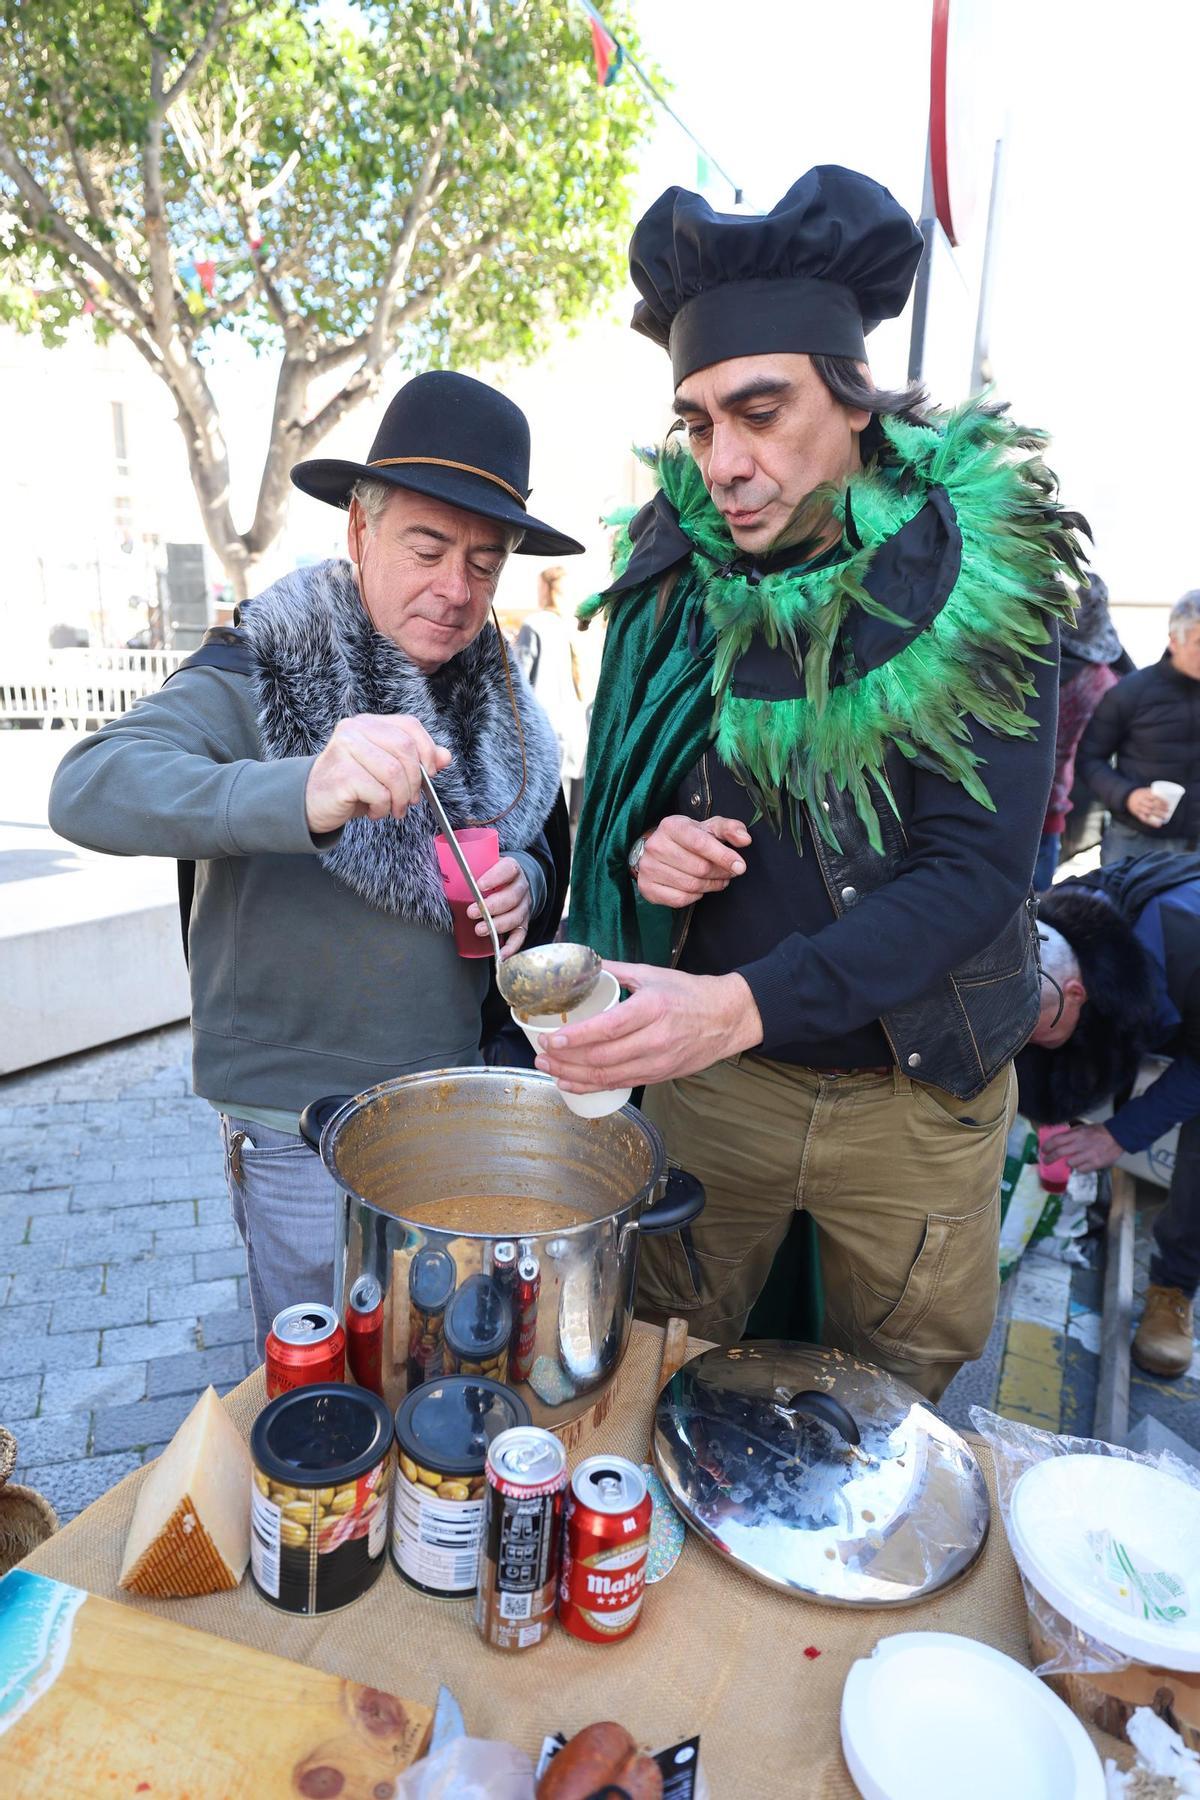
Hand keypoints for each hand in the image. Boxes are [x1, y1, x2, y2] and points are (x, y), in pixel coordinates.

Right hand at [305, 714, 449, 834]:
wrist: (312, 802)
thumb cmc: (351, 785)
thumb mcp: (386, 770)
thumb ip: (416, 760)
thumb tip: (445, 756)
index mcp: (368, 723)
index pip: (410, 726)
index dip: (427, 751)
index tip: (430, 774)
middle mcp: (355, 730)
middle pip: (406, 750)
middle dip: (415, 781)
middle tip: (410, 800)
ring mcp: (346, 749)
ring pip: (395, 774)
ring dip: (400, 799)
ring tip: (392, 809)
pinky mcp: (342, 774)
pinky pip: (380, 793)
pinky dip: (383, 808)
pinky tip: (373, 811)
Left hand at [470, 858, 531, 957]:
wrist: (512, 883)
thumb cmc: (491, 875)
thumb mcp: (483, 865)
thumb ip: (466, 868)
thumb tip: (440, 870)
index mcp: (512, 869)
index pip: (508, 870)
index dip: (495, 877)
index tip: (479, 886)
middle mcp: (521, 887)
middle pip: (512, 897)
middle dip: (491, 906)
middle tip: (471, 912)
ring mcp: (523, 906)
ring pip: (516, 917)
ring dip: (497, 925)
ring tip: (479, 930)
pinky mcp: (523, 923)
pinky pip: (520, 936)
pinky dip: (511, 947)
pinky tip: (501, 953)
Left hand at [535, 960, 763, 1090]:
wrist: (726, 1018)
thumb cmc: (688, 994)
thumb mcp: (651, 974)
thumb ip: (614, 970)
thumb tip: (580, 966)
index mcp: (652, 1008)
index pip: (608, 1028)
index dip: (577, 1037)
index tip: (551, 1038)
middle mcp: (655, 1038)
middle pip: (602, 1057)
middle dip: (566, 1059)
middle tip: (541, 1055)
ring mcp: (658, 1062)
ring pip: (608, 1076)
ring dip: (574, 1076)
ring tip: (549, 1070)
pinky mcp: (659, 1076)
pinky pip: (620, 1085)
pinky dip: (592, 1087)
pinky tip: (571, 1083)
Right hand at [635, 815, 751, 907]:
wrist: (655, 849)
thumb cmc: (687, 838)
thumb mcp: (708, 827)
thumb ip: (729, 828)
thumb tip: (745, 839)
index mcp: (671, 826)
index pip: (701, 843)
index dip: (724, 856)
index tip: (740, 866)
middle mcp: (656, 845)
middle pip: (699, 868)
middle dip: (720, 873)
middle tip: (729, 873)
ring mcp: (648, 867)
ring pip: (691, 885)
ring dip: (711, 886)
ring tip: (718, 880)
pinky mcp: (647, 887)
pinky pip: (680, 899)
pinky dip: (695, 896)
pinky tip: (699, 888)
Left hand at [1039, 1122, 1123, 1171]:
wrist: (1117, 1137)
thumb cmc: (1098, 1131)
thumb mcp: (1083, 1127)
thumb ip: (1071, 1133)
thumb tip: (1058, 1138)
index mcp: (1077, 1134)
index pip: (1057, 1140)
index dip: (1048, 1146)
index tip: (1043, 1150)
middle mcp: (1081, 1145)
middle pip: (1060, 1153)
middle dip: (1050, 1158)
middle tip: (1046, 1160)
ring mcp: (1088, 1155)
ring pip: (1070, 1163)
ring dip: (1067, 1163)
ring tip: (1069, 1161)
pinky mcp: (1095, 1163)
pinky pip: (1081, 1170)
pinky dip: (1079, 1168)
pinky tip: (1080, 1165)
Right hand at [1127, 787, 1170, 826]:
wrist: (1127, 797)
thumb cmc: (1140, 794)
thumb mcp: (1146, 790)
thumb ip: (1155, 792)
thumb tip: (1170, 794)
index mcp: (1143, 794)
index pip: (1153, 797)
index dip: (1161, 801)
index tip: (1168, 803)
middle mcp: (1140, 801)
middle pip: (1152, 805)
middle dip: (1161, 808)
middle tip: (1168, 810)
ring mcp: (1139, 808)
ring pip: (1149, 812)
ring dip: (1158, 815)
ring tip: (1165, 816)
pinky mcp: (1138, 814)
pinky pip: (1144, 819)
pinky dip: (1152, 823)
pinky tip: (1158, 825)